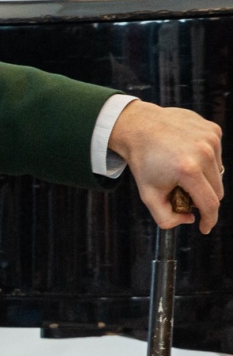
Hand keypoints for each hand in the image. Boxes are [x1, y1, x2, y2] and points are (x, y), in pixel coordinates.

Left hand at [109, 99, 223, 233]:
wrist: (138, 127)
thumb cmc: (143, 162)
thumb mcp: (148, 195)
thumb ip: (166, 217)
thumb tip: (190, 220)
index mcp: (188, 170)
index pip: (210, 203)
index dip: (209, 220)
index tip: (204, 228)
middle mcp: (204, 153)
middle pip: (217, 190)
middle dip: (202, 198)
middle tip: (183, 194)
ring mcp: (211, 139)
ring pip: (218, 174)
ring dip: (204, 179)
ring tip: (182, 173)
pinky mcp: (214, 130)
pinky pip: (217, 156)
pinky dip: (206, 161)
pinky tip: (187, 156)